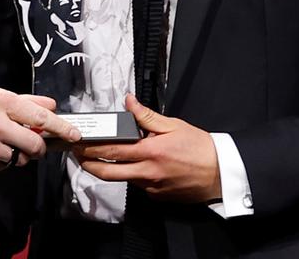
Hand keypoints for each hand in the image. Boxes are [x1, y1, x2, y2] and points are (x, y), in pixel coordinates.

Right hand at [0, 86, 81, 175]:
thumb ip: (22, 101)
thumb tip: (50, 104)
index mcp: (0, 102)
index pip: (39, 115)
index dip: (60, 126)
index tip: (73, 133)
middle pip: (34, 144)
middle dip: (39, 147)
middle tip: (35, 145)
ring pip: (19, 158)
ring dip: (17, 155)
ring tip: (0, 144)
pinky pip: (1, 167)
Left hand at [75, 94, 220, 202]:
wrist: (220, 173)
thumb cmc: (200, 148)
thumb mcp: (174, 125)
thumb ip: (147, 116)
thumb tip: (129, 102)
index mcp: (150, 152)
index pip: (112, 151)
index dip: (91, 148)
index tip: (79, 143)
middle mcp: (148, 172)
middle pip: (107, 172)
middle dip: (87, 164)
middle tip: (77, 155)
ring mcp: (151, 187)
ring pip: (121, 179)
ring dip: (107, 169)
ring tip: (97, 157)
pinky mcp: (157, 196)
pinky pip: (138, 185)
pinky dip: (131, 175)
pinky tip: (134, 166)